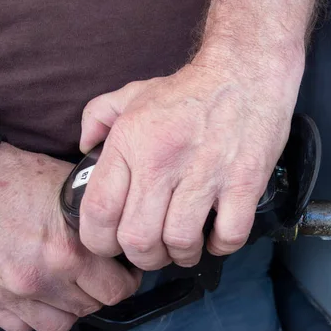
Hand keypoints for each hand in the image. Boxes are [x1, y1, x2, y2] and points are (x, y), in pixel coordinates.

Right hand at [0, 144, 141, 330]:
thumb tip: (122, 228)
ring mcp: (14, 294)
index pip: (118, 288)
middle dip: (101, 291)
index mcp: (68, 251)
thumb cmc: (14, 179)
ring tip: (69, 285)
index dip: (127, 279)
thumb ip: (96, 216)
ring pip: (60, 324)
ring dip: (69, 307)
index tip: (125, 270)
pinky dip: (34, 314)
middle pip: (93, 307)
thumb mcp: (66, 187)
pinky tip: (39, 292)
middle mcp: (42, 277)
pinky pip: (22, 327)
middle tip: (101, 275)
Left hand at [78, 45, 304, 270]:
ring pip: (181, 242)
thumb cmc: (190, 90)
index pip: (99, 211)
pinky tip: (218, 236)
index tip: (112, 247)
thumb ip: (98, 117)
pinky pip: (229, 235)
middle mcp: (164, 161)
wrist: (246, 72)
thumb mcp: (133, 93)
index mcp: (131, 142)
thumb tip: (84, 146)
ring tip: (186, 246)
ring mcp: (207, 173)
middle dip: (144, 258)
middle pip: (138, 239)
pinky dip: (221, 246)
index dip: (100, 243)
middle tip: (154, 251)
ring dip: (182, 255)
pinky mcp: (245, 182)